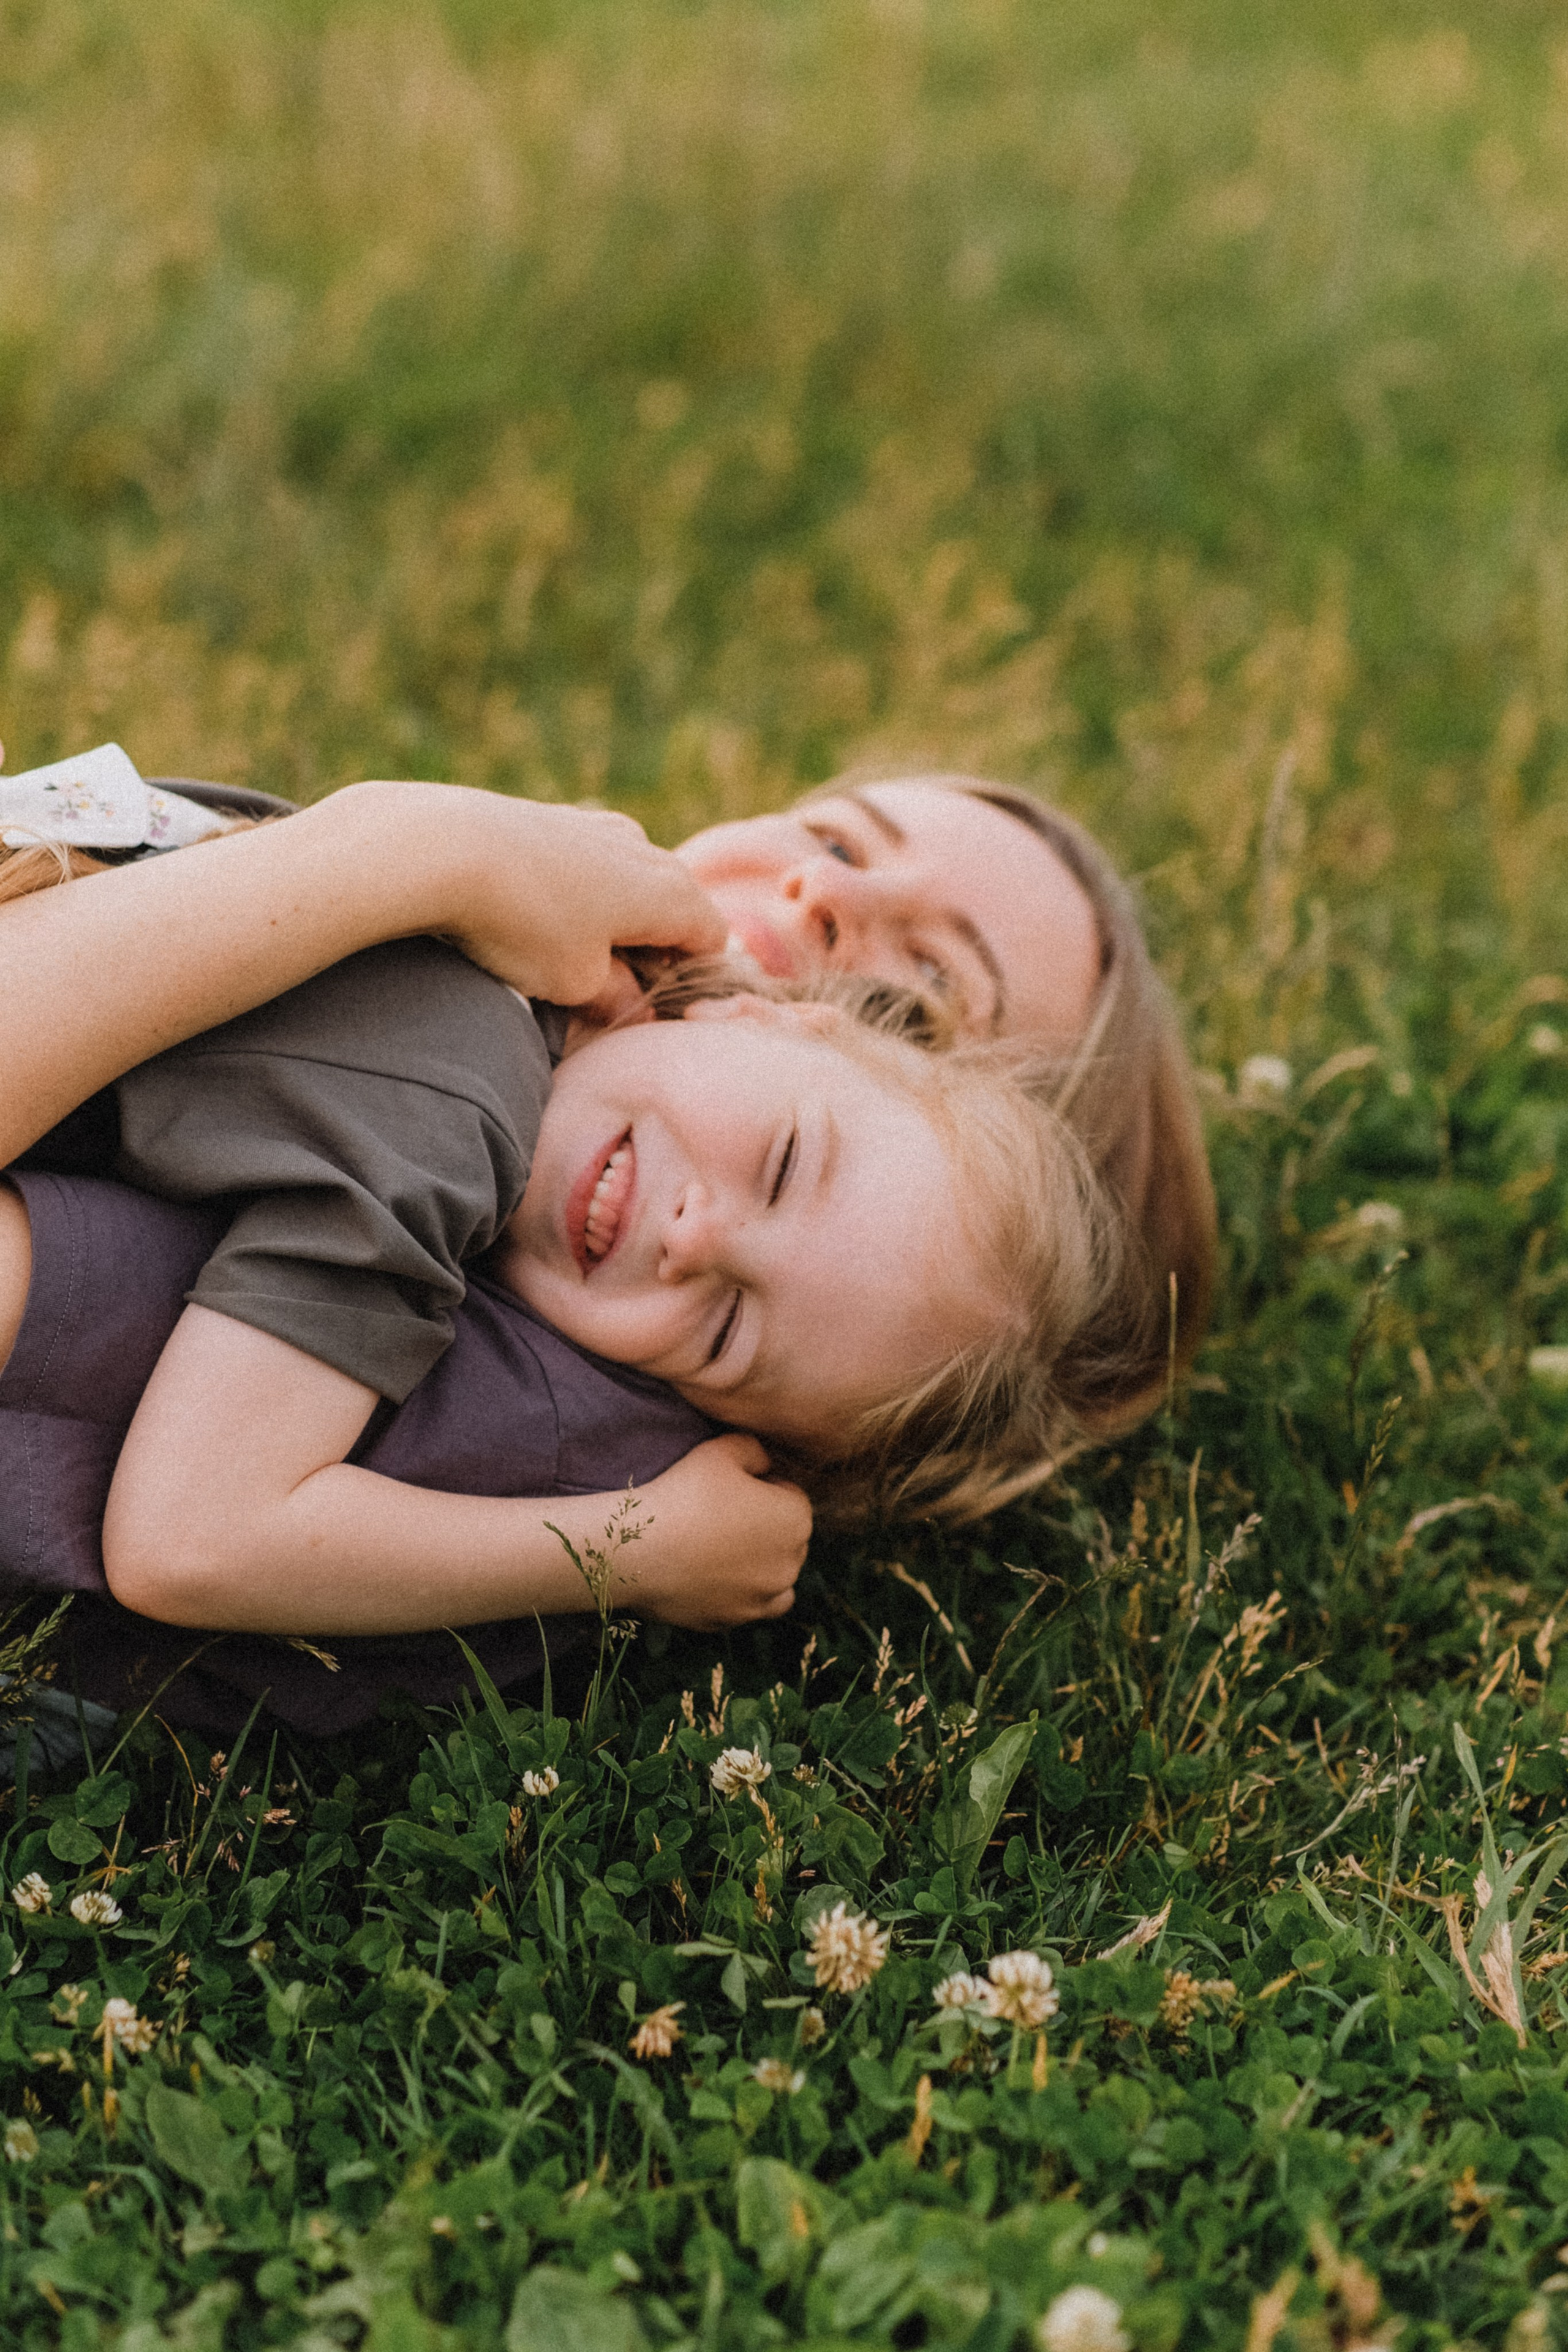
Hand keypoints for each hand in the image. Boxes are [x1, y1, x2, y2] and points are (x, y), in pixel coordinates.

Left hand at [338, 784, 725, 1002]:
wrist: (446, 847)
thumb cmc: (525, 923)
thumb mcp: (576, 984)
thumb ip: (616, 998)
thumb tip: (629, 1002)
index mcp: (671, 893)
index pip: (710, 941)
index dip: (688, 981)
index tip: (648, 1008)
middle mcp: (647, 850)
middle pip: (674, 908)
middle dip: (651, 951)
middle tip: (606, 990)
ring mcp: (602, 827)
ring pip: (630, 883)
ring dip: (613, 921)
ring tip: (564, 955)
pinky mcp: (558, 818)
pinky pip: (589, 863)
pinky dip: (579, 893)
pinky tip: (535, 915)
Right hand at [612, 1435, 811, 1628]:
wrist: (639, 1550)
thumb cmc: (682, 1493)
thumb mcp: (721, 1449)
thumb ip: (754, 1448)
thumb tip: (765, 1462)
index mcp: (796, 1518)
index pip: (791, 1497)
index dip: (762, 1487)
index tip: (731, 1487)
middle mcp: (791, 1563)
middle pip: (787, 1538)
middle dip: (766, 1526)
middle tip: (722, 1516)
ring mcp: (764, 1597)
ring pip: (777, 1576)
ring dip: (762, 1564)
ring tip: (724, 1550)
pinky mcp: (736, 1620)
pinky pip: (752, 1606)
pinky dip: (745, 1595)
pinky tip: (721, 1579)